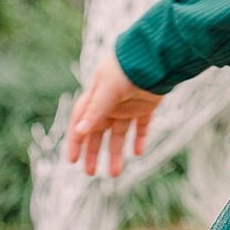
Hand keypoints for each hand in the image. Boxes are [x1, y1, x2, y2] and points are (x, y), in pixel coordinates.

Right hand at [66, 51, 163, 177]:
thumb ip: (95, 110)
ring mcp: (128, 106)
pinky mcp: (146, 106)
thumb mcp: (108, 90)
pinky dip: (139, 140)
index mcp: (95, 98)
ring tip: (115, 173)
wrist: (156, 56)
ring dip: (116, 153)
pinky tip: (138, 153)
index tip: (72, 160)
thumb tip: (80, 131)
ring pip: (119, 135)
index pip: (80, 123)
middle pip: (98, 133)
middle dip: (93, 152)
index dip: (76, 141)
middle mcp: (109, 104)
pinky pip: (141, 127)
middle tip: (90, 173)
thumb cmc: (126, 68)